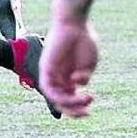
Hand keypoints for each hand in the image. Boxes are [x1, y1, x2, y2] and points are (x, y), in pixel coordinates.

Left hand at [40, 0, 98, 116]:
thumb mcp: (88, 65)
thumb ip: (83, 77)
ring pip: (55, 97)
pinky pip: (48, 87)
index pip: (69, 99)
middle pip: (61, 102)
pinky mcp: (45, 67)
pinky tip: (75, 89)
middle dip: (73, 111)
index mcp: (69, 78)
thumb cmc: (84, 41)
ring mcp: (52, 73)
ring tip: (86, 100)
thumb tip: (77, 84)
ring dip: (70, 103)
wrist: (75, 24)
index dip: (78, 109)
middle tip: (87, 113)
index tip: (90, 111)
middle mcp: (59, 77)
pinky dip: (60, 93)